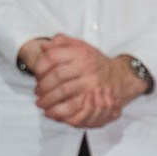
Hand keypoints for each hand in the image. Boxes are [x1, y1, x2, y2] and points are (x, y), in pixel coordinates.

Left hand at [28, 35, 142, 128]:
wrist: (120, 76)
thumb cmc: (94, 62)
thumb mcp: (80, 46)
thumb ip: (61, 43)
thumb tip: (43, 46)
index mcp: (81, 53)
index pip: (52, 58)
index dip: (40, 68)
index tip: (36, 76)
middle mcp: (87, 68)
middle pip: (57, 77)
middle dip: (43, 87)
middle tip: (37, 93)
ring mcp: (92, 84)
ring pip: (64, 93)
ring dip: (49, 100)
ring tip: (42, 104)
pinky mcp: (96, 101)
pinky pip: (74, 108)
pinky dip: (60, 112)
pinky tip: (52, 112)